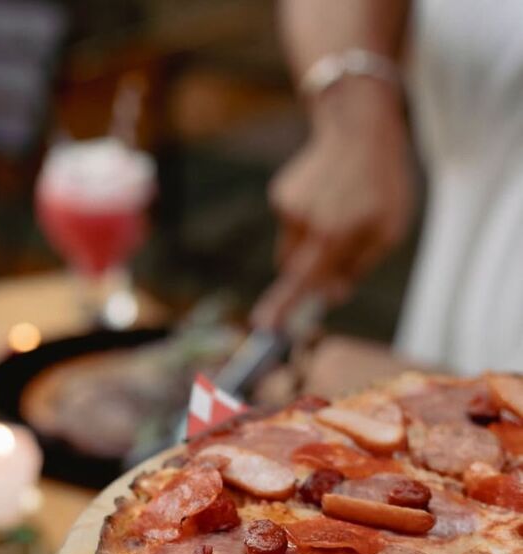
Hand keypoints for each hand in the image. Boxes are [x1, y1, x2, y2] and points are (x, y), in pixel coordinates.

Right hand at [252, 83, 413, 328]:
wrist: (359, 126)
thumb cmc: (382, 184)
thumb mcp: (389, 231)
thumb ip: (358, 267)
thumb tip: (331, 294)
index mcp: (335, 235)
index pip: (303, 282)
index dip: (283, 307)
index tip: (264, 326)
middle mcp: (307, 224)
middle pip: (295, 270)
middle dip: (309, 272)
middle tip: (336, 250)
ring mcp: (290, 208)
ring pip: (292, 248)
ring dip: (310, 244)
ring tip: (338, 213)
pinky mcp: (282, 195)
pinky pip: (290, 224)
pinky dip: (307, 219)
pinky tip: (328, 195)